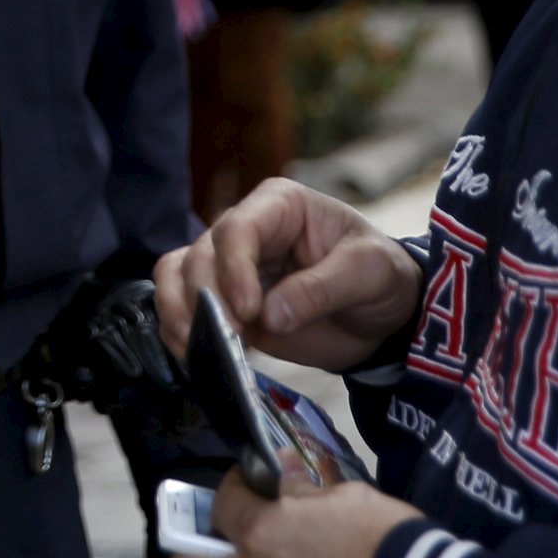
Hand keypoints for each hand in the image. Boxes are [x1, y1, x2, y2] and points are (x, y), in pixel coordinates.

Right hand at [154, 177, 419, 372]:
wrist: (381, 315)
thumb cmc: (380, 276)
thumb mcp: (369, 272)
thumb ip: (321, 289)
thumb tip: (270, 316)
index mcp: (280, 205)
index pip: (238, 228)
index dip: (234, 268)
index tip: (248, 310)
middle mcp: (246, 230)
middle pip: (201, 255)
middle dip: (206, 297)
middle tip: (230, 336)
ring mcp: (230, 267)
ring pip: (179, 275)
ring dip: (179, 311)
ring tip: (198, 346)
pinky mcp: (224, 302)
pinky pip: (180, 304)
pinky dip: (177, 327)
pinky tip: (192, 352)